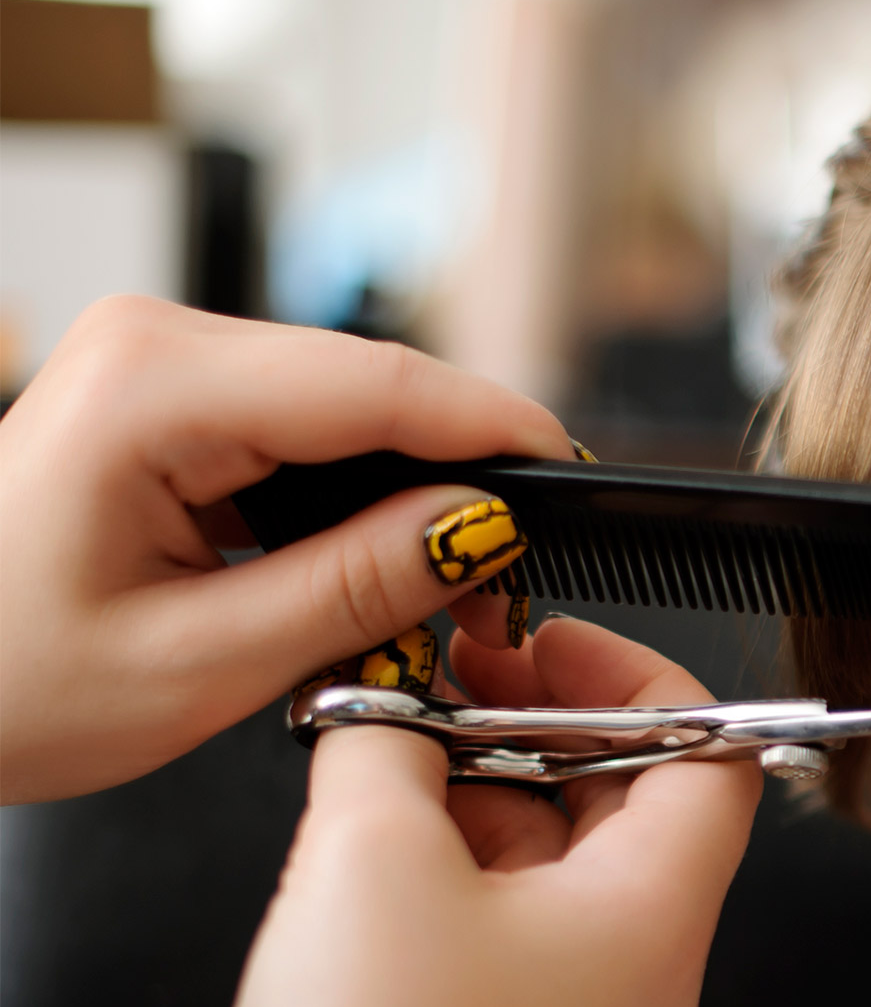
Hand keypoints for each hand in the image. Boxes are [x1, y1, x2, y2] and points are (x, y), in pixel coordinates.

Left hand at [0, 295, 572, 804]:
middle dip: (462, 482)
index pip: (382, 384)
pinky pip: (300, 429)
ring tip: (450, 600)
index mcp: (154, 385)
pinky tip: (379, 568)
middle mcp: (155, 344)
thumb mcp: (199, 662)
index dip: (497, 436)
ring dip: (411, 498)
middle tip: (513, 592)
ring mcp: (156, 363)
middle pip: (374, 391)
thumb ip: (359, 585)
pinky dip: (354, 499)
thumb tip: (484, 529)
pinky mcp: (164, 398)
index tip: (579, 489)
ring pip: (347, 412)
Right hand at [18, 617, 758, 1006]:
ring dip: (485, 802)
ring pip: (564, 873)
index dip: (634, 678)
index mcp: (661, 916)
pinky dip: (460, 880)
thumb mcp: (371, 851)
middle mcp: (651, 979)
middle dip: (538, 731)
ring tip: (388, 767)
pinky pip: (520, 940)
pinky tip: (376, 860)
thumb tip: (389, 714)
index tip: (539, 643)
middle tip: (443, 686)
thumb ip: (388, 745)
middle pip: (636, 809)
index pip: (713, 756)